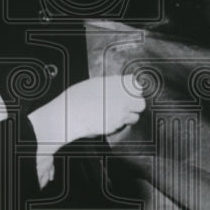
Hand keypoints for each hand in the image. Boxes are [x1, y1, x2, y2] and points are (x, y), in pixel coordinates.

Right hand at [28, 74, 144, 186]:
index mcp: (115, 83)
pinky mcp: (115, 126)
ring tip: (117, 114)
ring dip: (129, 116)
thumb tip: (119, 86)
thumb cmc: (77, 98)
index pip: (136, 84)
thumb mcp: (94, 84)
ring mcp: (119, 112)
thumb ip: (110, 84)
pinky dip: (120, 124)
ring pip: (136, 116)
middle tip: (126, 105)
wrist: (69, 114)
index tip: (129, 92)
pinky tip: (109, 121)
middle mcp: (121, 97)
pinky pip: (124, 125)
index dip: (133, 89)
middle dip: (135, 104)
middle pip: (140, 102)